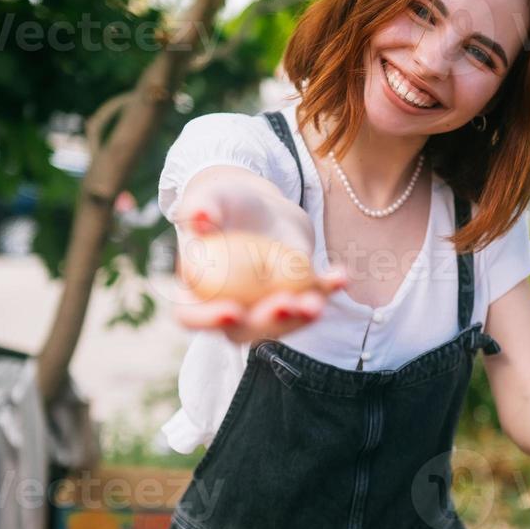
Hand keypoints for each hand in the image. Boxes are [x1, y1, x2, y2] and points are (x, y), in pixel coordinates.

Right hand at [174, 167, 345, 343]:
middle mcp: (226, 310)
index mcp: (193, 292)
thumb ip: (200, 206)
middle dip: (265, 323)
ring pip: (278, 326)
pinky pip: (310, 302)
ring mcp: (262, 311)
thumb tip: (199, 217)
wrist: (264, 208)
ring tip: (317, 302)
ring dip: (299, 319)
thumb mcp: (212, 197)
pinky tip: (339, 277)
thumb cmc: (227, 203)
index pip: (189, 315)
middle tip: (286, 304)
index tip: (232, 310)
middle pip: (240, 331)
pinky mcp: (294, 302)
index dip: (207, 320)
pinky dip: (326, 292)